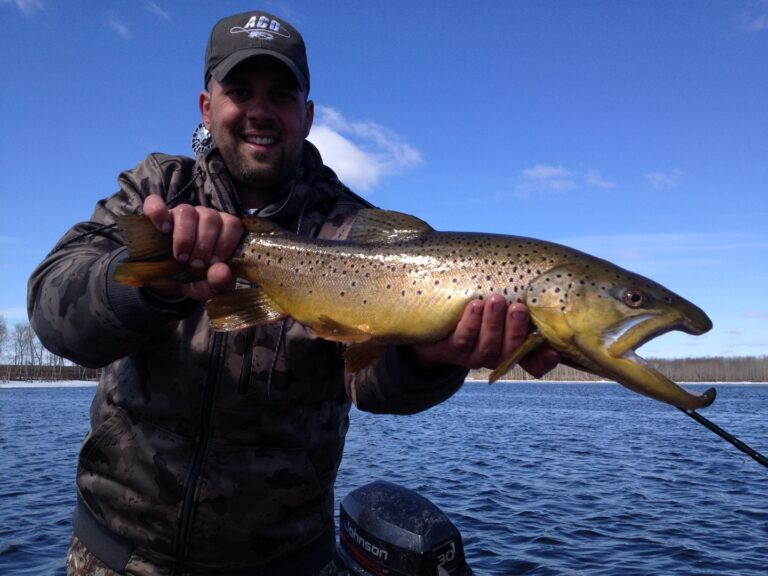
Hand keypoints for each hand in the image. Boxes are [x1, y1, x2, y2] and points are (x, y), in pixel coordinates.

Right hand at [142, 195, 242, 300]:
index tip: (214, 262)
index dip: (225, 243)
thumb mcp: (210, 288)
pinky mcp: (159, 215)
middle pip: (210, 217)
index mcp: (224, 231)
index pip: (232, 224)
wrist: (171, 283)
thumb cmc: (197, 280)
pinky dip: (158, 214)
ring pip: (187, 211)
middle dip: (204, 244)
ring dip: (185, 236)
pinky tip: (163, 229)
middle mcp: (205, 217)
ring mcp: (182, 214)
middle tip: (196, 264)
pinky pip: (155, 203)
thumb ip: (220, 281)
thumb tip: (222, 271)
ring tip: (181, 257)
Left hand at [413, 296, 558, 377]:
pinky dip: (471, 322)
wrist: (432, 323)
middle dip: (516, 329)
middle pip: (511, 350)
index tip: (555, 350)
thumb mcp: (498, 307)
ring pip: (488, 346)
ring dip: (493, 323)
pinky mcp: (449, 352)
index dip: (545, 359)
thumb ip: (517, 300)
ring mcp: (472, 356)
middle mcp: (495, 356)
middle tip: (518, 307)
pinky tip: (474, 306)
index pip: (535, 361)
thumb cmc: (474, 309)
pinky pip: (463, 339)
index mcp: (511, 348)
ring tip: (496, 299)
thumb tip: (544, 287)